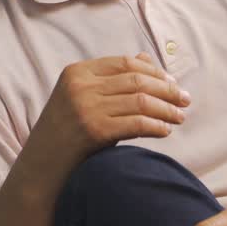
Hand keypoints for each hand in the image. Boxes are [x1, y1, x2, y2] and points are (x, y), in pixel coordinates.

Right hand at [34, 52, 190, 156]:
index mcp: (77, 71)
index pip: (125, 63)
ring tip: (180, 116)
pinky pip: (137, 123)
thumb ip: (113, 78)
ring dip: (166, 109)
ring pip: (141, 101)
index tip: (173, 83)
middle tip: (185, 100)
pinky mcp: (94, 131)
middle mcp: (80, 86)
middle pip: (137, 81)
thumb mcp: (84, 98)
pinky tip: (166, 131)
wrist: (41, 166)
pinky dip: (157, 126)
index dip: (154, 72)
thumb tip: (147, 58)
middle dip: (167, 90)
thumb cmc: (66, 131)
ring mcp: (86, 108)